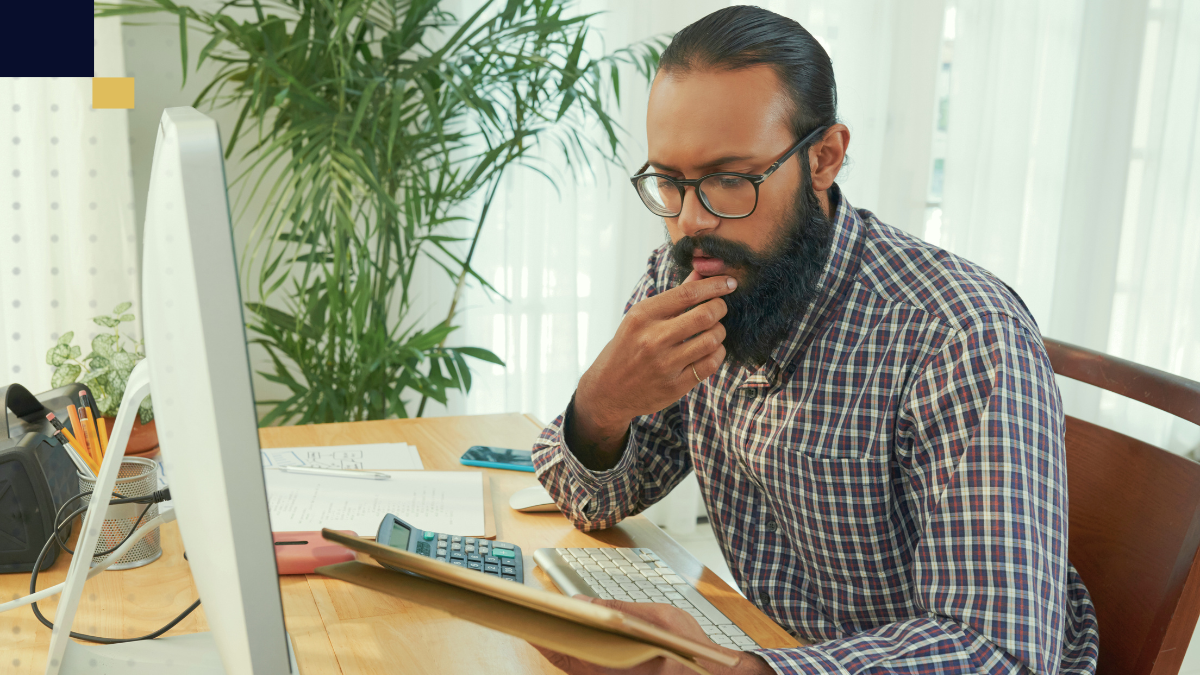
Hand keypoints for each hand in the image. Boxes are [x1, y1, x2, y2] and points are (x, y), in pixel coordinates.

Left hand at [531, 596, 771, 674]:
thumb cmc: (693, 650)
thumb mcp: (659, 617)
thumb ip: (620, 610)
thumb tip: (583, 601)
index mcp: (622, 666)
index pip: (571, 653)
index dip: (547, 637)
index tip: (531, 621)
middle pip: (568, 662)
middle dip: (549, 639)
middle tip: (531, 617)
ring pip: (576, 669)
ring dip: (561, 647)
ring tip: (546, 623)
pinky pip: (588, 673)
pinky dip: (576, 656)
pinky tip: (572, 639)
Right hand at [568, 273, 735, 467]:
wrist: (608, 390)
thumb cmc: (626, 348)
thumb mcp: (640, 318)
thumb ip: (673, 297)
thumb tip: (701, 272)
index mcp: (643, 316)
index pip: (688, 293)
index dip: (714, 285)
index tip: (730, 282)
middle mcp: (653, 339)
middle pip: (705, 315)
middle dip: (720, 308)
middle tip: (720, 308)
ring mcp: (664, 364)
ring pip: (712, 340)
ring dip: (720, 332)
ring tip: (714, 330)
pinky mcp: (675, 385)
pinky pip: (710, 364)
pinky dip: (718, 353)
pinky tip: (712, 350)